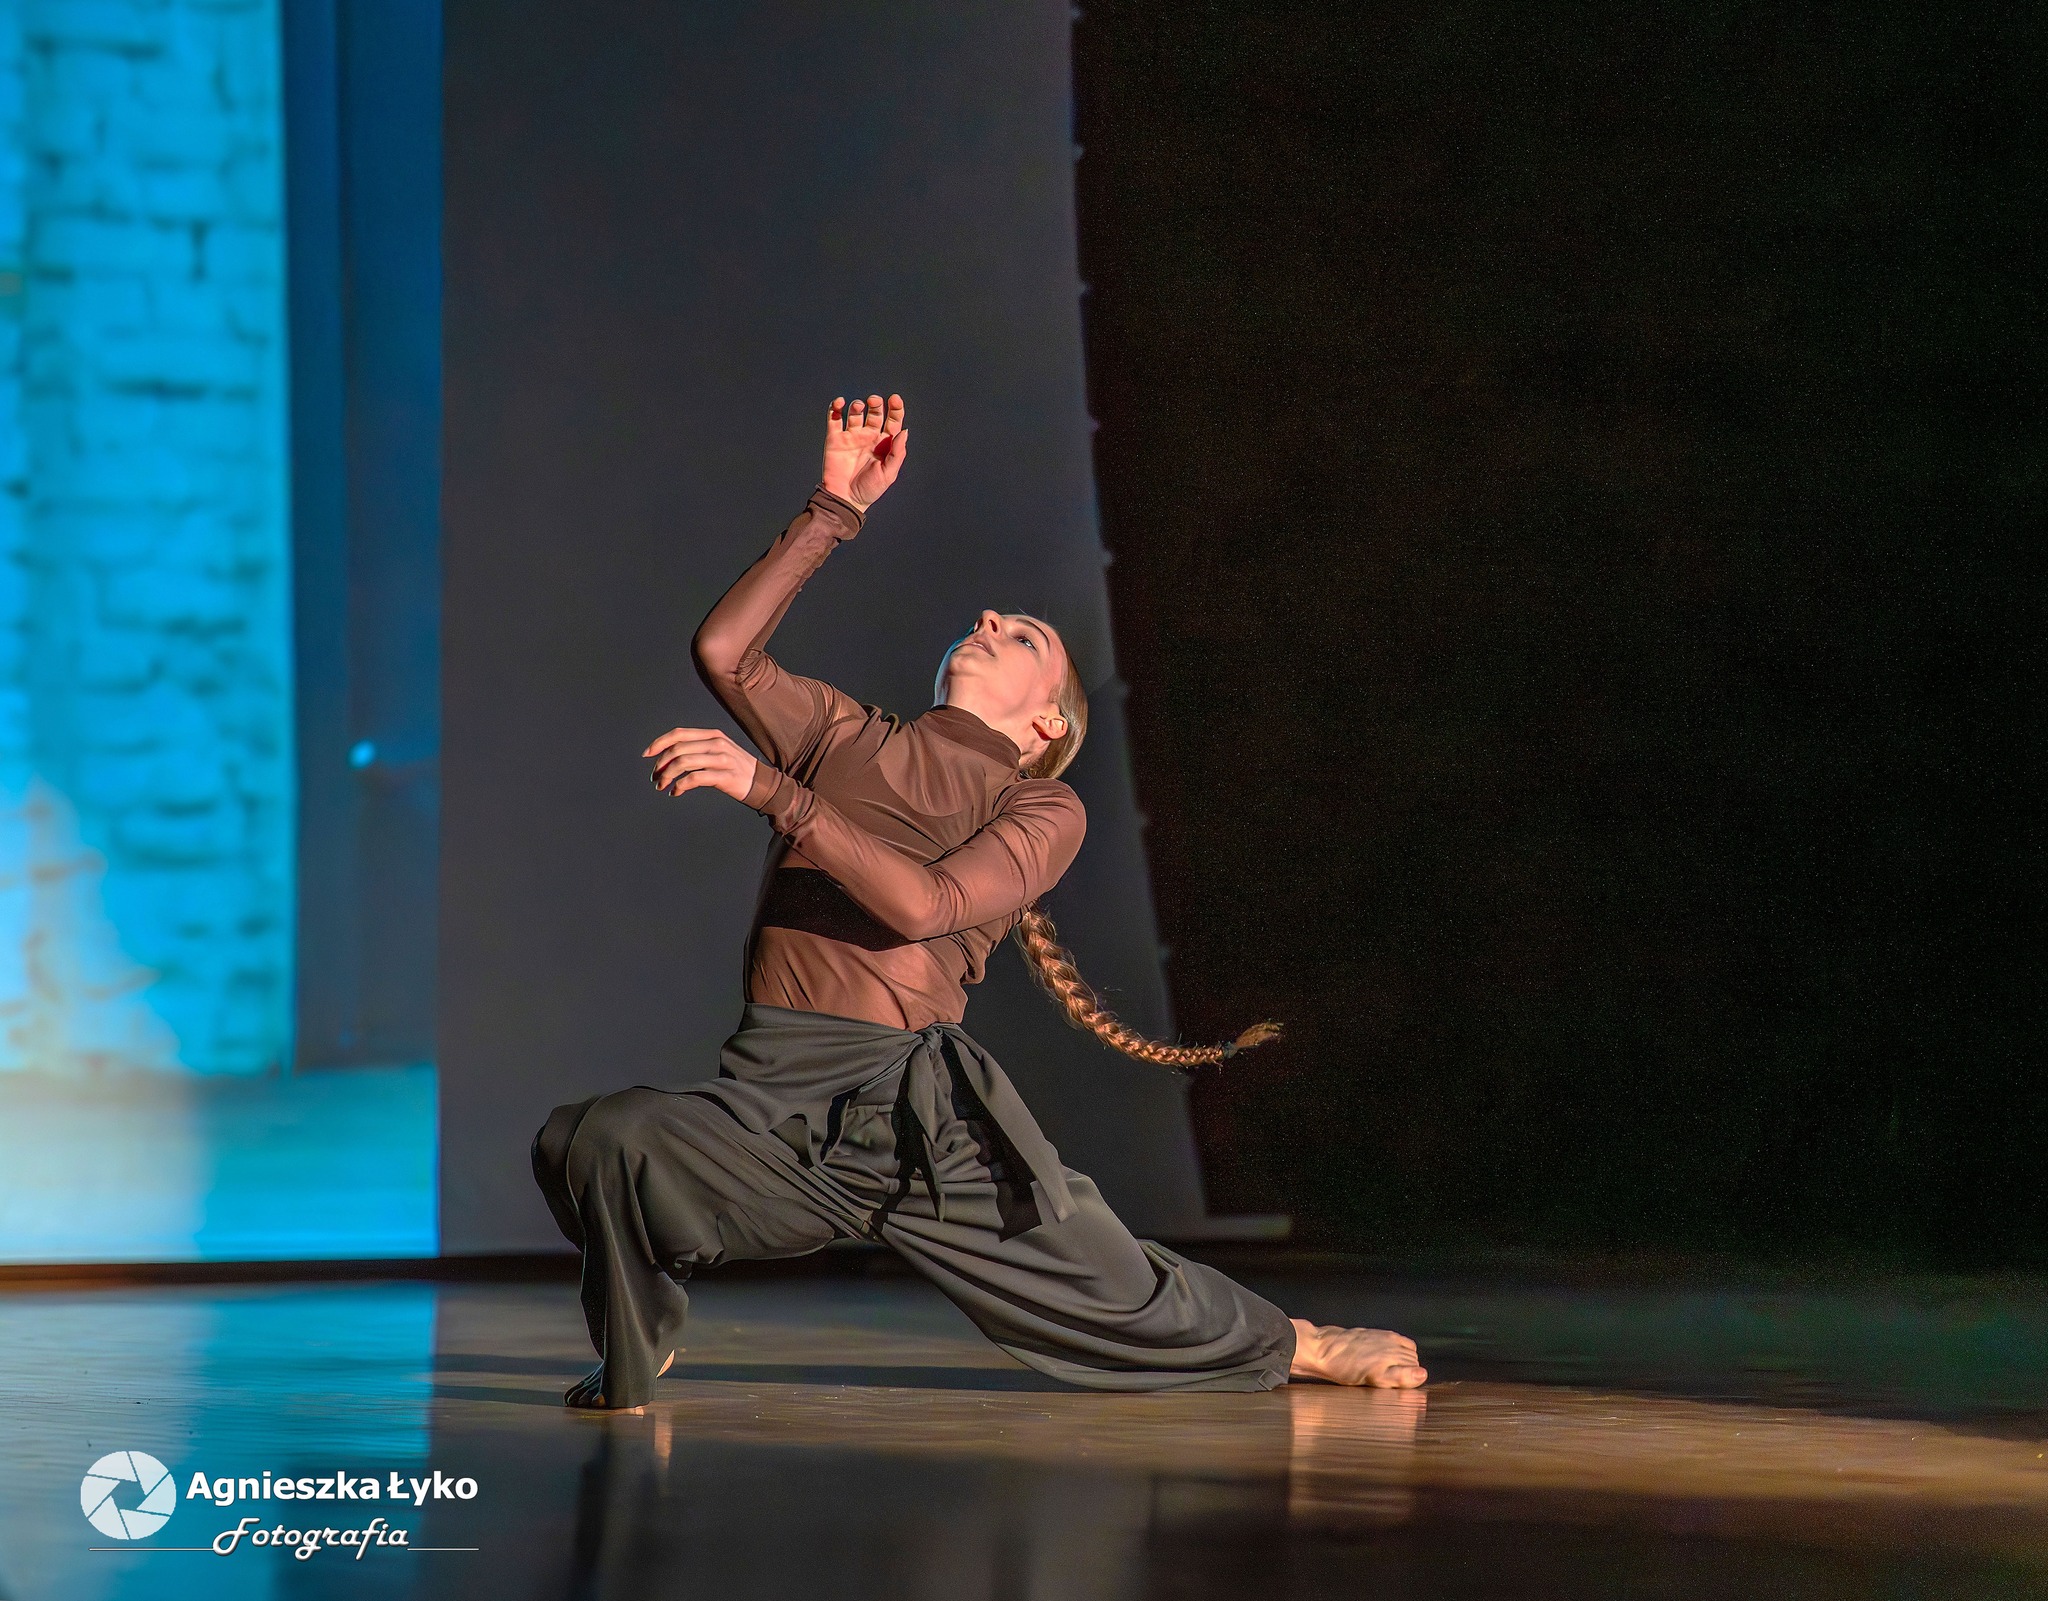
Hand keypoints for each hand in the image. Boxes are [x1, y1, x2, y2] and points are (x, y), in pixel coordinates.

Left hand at [642, 727, 758, 802]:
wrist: (763, 783)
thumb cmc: (737, 769)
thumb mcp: (719, 751)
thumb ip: (698, 749)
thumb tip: (670, 756)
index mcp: (712, 735)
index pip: (679, 734)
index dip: (659, 743)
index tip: (647, 754)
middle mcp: (716, 743)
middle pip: (678, 749)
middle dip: (661, 764)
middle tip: (655, 777)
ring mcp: (722, 759)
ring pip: (683, 762)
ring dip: (667, 776)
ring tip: (662, 786)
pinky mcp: (725, 776)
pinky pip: (694, 778)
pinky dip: (680, 786)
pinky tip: (676, 792)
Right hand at [820, 393, 907, 511]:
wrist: (845, 499)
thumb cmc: (869, 490)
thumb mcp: (888, 474)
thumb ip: (897, 453)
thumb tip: (905, 431)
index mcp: (884, 444)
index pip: (892, 421)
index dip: (895, 409)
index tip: (895, 399)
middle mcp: (868, 437)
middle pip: (875, 413)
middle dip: (876, 404)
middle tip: (874, 400)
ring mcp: (851, 436)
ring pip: (855, 412)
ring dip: (858, 405)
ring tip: (859, 406)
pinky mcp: (835, 438)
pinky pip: (834, 418)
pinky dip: (835, 408)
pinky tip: (840, 403)